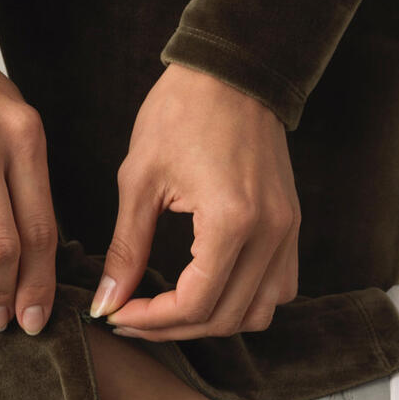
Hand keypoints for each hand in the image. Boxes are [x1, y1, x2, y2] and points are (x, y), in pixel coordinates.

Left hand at [90, 63, 300, 340]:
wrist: (232, 71)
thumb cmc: (181, 113)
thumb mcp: (139, 180)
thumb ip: (125, 250)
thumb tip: (106, 302)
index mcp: (231, 221)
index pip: (195, 304)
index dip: (151, 321)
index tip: (116, 314)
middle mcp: (270, 234)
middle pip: (225, 318)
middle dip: (173, 328)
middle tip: (130, 316)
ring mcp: (288, 232)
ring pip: (258, 313)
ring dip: (212, 321)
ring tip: (168, 310)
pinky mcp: (291, 226)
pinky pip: (278, 288)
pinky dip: (244, 301)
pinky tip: (206, 288)